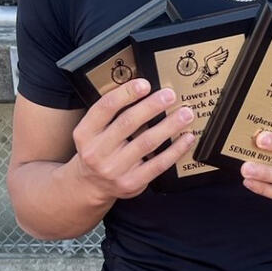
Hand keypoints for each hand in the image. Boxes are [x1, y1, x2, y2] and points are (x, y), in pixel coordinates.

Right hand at [70, 78, 195, 202]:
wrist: (90, 185)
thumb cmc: (97, 150)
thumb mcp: (92, 131)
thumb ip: (110, 113)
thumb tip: (142, 90)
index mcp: (85, 133)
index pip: (105, 107)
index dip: (126, 93)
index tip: (145, 84)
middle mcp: (97, 151)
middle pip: (128, 123)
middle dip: (152, 106)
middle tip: (170, 95)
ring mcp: (114, 169)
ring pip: (146, 142)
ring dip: (169, 125)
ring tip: (185, 114)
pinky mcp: (131, 183)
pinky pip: (158, 164)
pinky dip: (175, 149)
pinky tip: (186, 138)